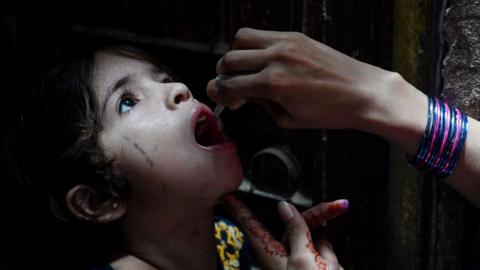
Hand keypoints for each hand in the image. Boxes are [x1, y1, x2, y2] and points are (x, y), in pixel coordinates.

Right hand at [207, 27, 403, 129]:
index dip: (217, 93)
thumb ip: (260, 104)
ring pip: (241, 38)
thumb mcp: (288, 119)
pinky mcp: (296, 36)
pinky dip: (254, 46)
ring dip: (235, 54)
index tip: (218, 96)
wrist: (363, 92)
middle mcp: (276, 59)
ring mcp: (286, 43)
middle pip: (229, 59)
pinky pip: (263, 34)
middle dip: (222, 75)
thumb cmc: (330, 112)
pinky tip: (262, 60)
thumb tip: (243, 93)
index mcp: (273, 85)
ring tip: (244, 68)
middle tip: (231, 86)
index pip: (229, 85)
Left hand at [222, 194, 347, 269]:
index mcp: (270, 253)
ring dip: (327, 253)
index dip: (238, 208)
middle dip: (320, 220)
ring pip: (317, 241)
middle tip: (340, 206)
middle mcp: (281, 255)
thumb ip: (297, 231)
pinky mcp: (312, 266)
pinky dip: (331, 262)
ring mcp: (298, 261)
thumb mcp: (303, 259)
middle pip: (297, 224)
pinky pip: (326, 254)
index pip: (250, 223)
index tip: (224, 195)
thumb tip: (285, 207)